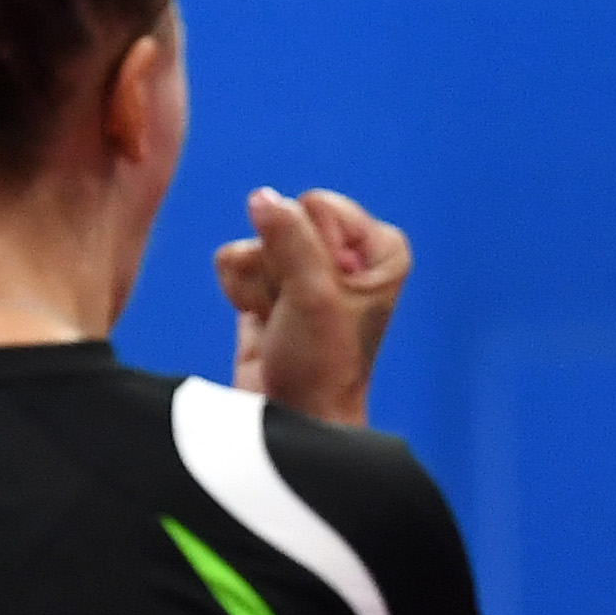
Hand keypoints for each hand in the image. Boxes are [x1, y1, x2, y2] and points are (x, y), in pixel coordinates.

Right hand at [216, 187, 410, 428]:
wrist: (292, 417)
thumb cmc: (322, 366)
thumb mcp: (313, 295)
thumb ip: (289, 237)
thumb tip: (261, 196)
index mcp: (380, 249)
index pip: (319, 204)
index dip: (311, 248)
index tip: (324, 295)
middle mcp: (347, 252)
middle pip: (283, 218)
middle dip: (280, 265)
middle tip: (298, 311)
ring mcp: (306, 266)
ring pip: (255, 241)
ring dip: (260, 285)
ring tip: (282, 321)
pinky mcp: (269, 282)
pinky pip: (235, 260)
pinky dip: (241, 293)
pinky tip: (262, 321)